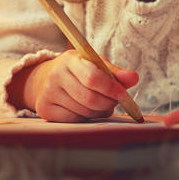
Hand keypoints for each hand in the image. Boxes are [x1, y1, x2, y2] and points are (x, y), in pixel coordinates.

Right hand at [12, 50, 139, 122]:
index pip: (92, 77)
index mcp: (70, 60)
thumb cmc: (78, 71)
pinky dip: (86, 117)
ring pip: (84, 111)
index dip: (110, 88)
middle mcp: (56, 75)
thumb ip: (115, 72)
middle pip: (90, 98)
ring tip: (100, 104)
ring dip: (99, 111)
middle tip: (114, 101)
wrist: (45, 79)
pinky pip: (75, 120)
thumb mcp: (95, 65)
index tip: (122, 94)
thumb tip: (133, 78)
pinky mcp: (45, 109)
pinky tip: (85, 109)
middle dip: (108, 103)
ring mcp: (48, 93)